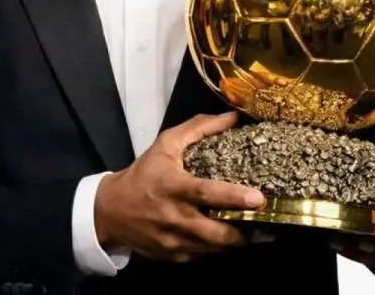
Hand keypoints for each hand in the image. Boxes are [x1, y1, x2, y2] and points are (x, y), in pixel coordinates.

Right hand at [94, 111, 265, 262]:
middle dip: (243, 230)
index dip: (234, 197)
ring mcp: (174, 241)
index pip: (207, 193)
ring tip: (252, 230)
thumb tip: (232, 117)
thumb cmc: (144, 173)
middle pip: (216, 232)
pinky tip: (221, 233)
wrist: (111, 210)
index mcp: (173, 186)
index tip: (259, 199)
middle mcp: (174, 217)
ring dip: (233, 239)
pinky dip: (214, 246)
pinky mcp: (173, 257)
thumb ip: (198, 128)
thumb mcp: (166, 145)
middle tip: (264, 223)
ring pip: (213, 248)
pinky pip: (202, 255)